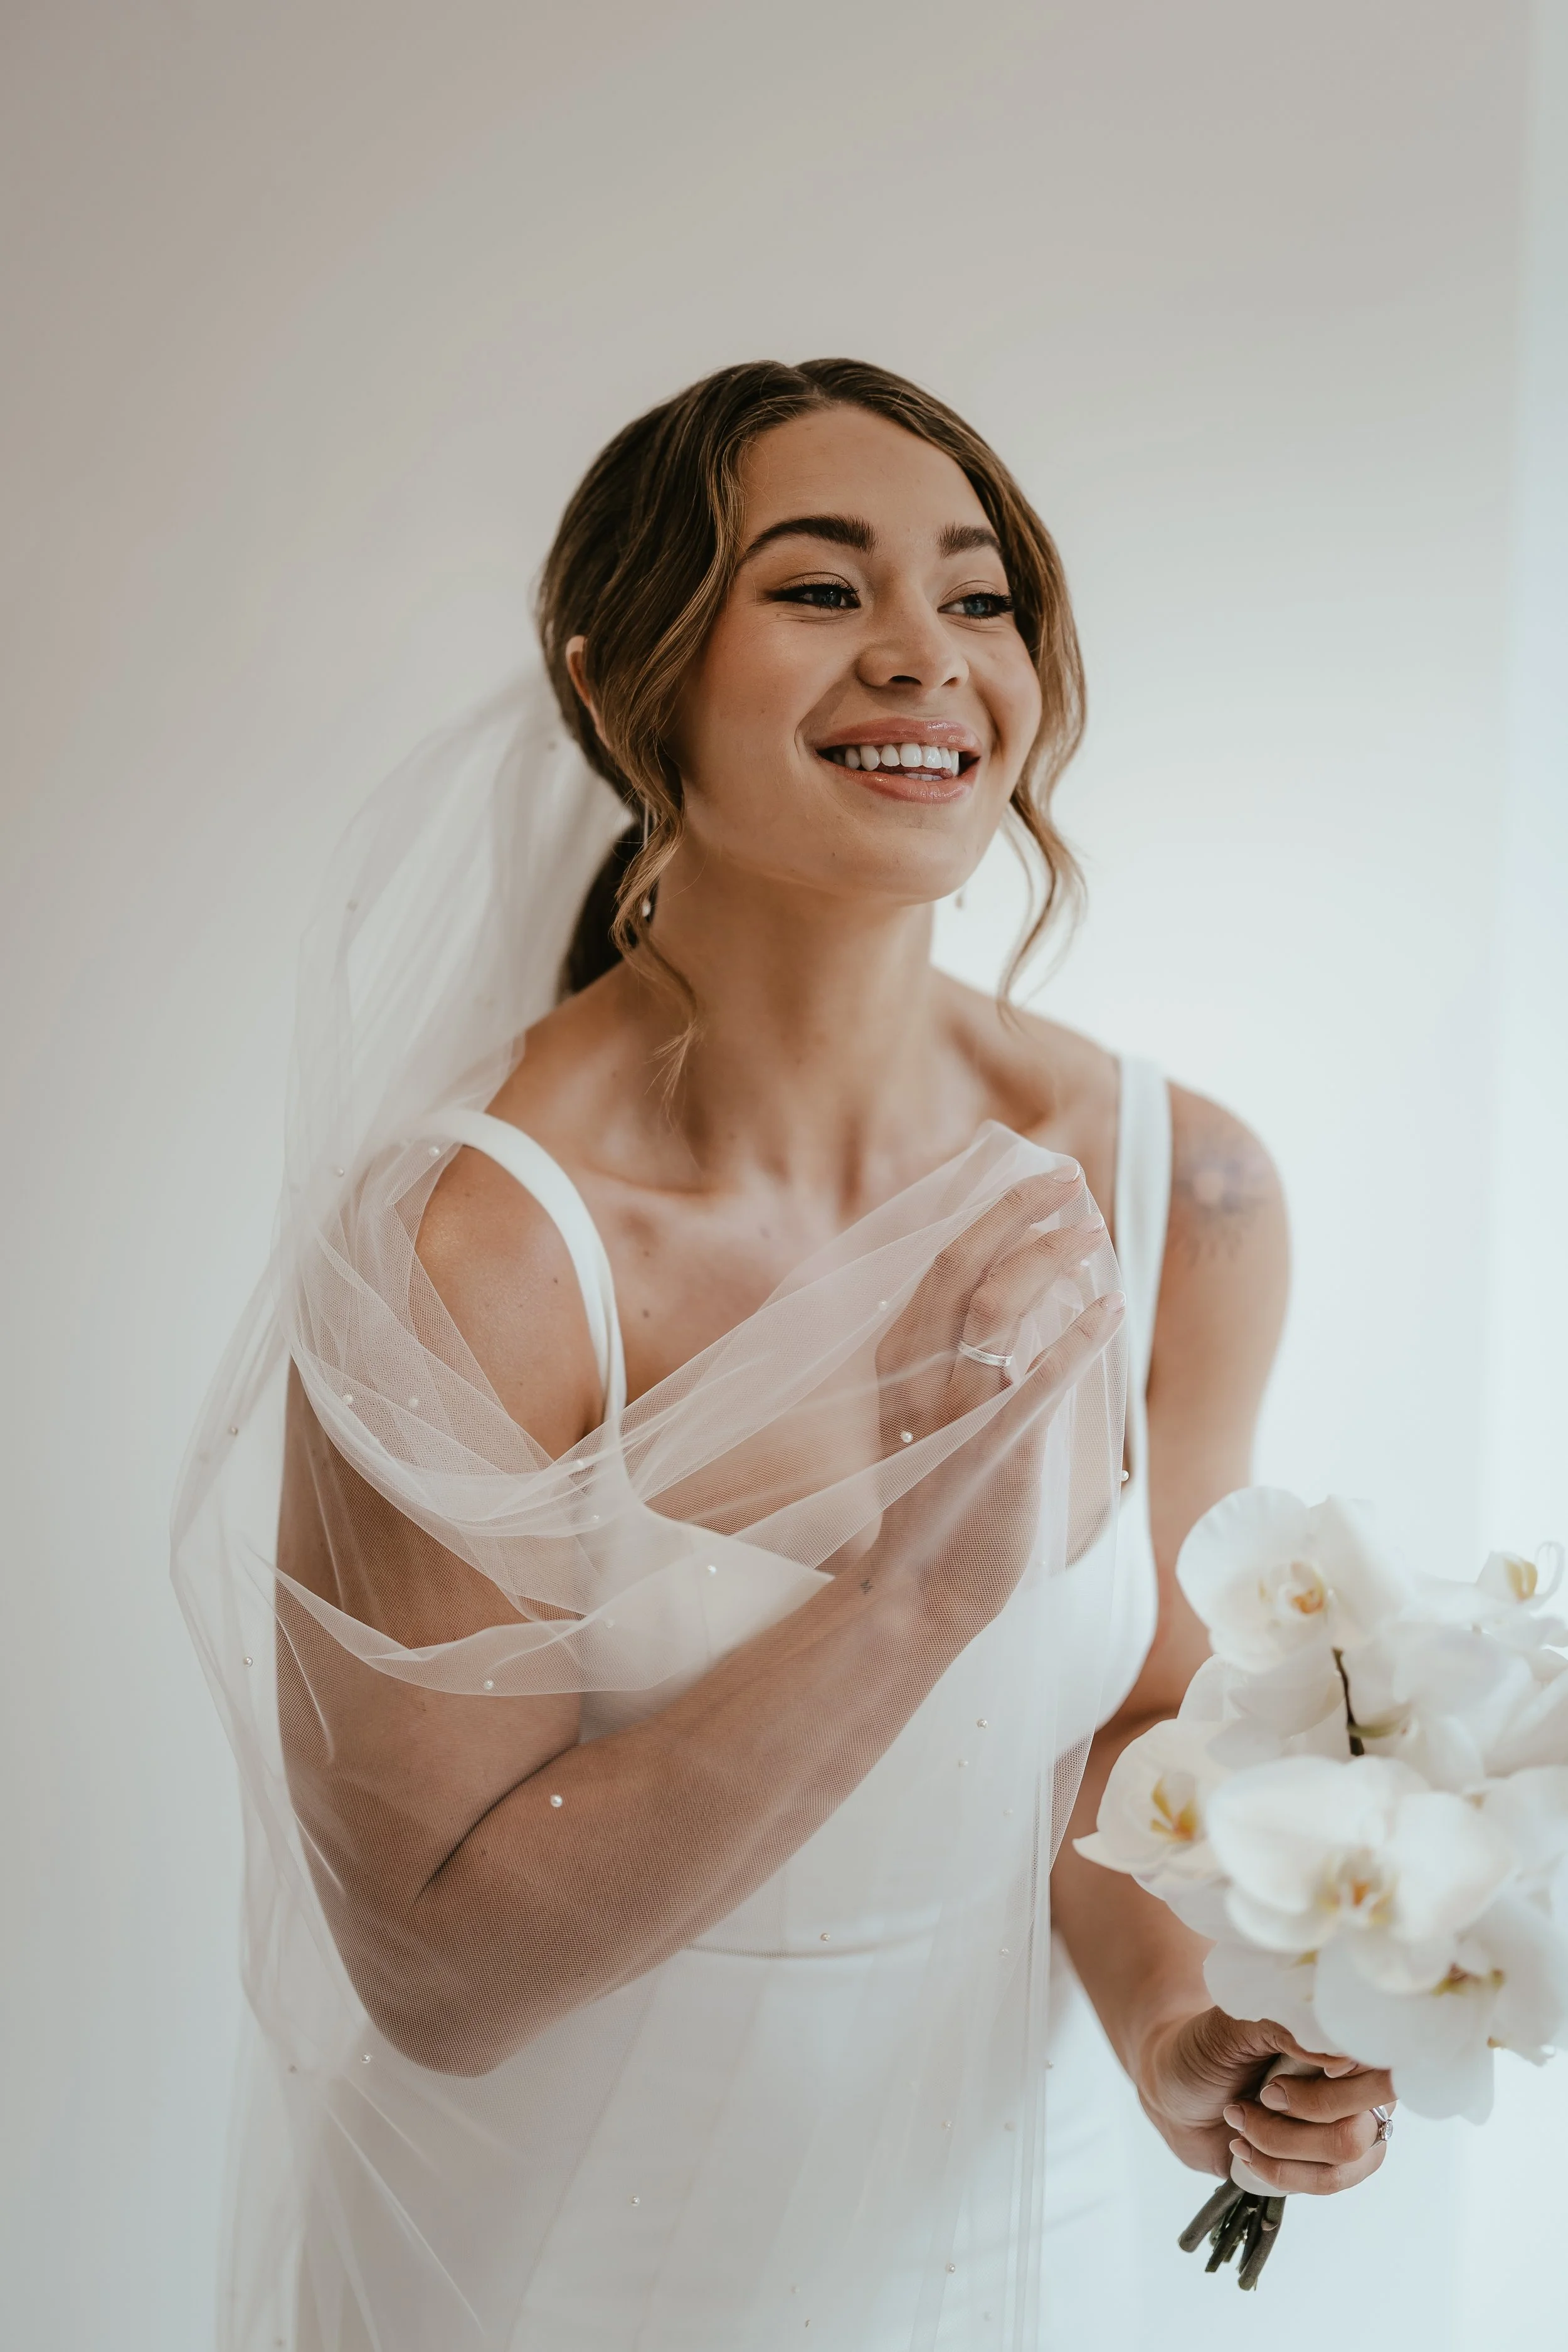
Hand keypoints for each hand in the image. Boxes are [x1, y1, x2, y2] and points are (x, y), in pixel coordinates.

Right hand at [867, 1169, 1122, 1632]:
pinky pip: (1045, 1372)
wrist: (924, 1591)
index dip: (987, 1212)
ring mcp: (956, 1405)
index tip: (1031, 1182)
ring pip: (997, 1300)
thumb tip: (1013, 1302)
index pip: (938, 1262)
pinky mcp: (999, 1442)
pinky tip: (1113, 1306)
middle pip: (961, 1260)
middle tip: (1065, 1176)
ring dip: (1050, 1255)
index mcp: (897, 1360)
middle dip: (1015, 1209)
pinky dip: (1082, 1332)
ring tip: (1093, 1229)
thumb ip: (955, 1360)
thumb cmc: (936, 1504)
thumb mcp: (928, 1416)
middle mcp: (917, 1372)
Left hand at [1139, 2006, 1393, 2195]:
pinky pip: (1327, 2183)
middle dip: (1298, 2115)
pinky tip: (1245, 2147)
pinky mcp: (1330, 2166)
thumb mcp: (1232, 2024)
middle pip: (1361, 2124)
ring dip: (1279, 2142)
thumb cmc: (1205, 2048)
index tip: (1284, 2079)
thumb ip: (1284, 2027)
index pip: (1382, 2069)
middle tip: (1260, 2095)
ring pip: (1344, 2158)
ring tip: (1240, 2118)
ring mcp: (1351, 2129)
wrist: (1175, 2095)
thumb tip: (1340, 2059)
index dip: (1343, 2085)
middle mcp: (1358, 2084)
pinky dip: (1277, 2168)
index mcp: (1342, 2039)